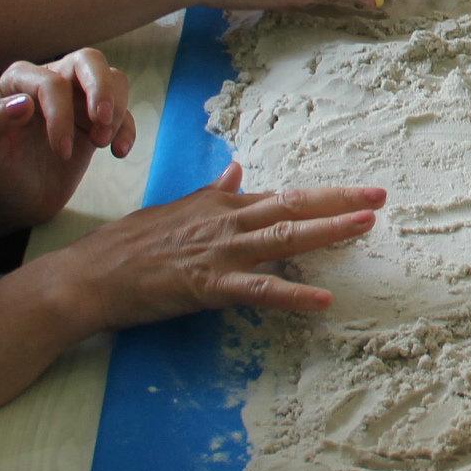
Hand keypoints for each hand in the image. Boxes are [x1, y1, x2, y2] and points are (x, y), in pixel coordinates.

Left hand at [0, 50, 136, 228]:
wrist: (13, 200)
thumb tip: (24, 103)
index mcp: (19, 81)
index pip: (51, 83)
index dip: (61, 114)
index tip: (61, 150)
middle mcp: (51, 81)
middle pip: (89, 61)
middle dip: (101, 89)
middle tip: (102, 121)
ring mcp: (77, 99)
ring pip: (113, 80)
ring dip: (116, 110)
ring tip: (101, 144)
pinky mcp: (96, 121)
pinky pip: (124, 112)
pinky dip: (127, 129)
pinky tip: (118, 152)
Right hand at [58, 163, 384, 331]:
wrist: (89, 275)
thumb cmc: (128, 245)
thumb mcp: (175, 208)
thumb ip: (212, 192)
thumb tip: (238, 170)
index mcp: (221, 203)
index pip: (283, 195)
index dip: (324, 194)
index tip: (358, 191)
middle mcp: (226, 221)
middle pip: (293, 206)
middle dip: (340, 200)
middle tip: (381, 197)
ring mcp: (220, 252)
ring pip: (284, 237)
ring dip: (328, 231)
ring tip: (366, 226)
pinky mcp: (208, 285)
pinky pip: (258, 289)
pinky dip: (292, 294)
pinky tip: (322, 300)